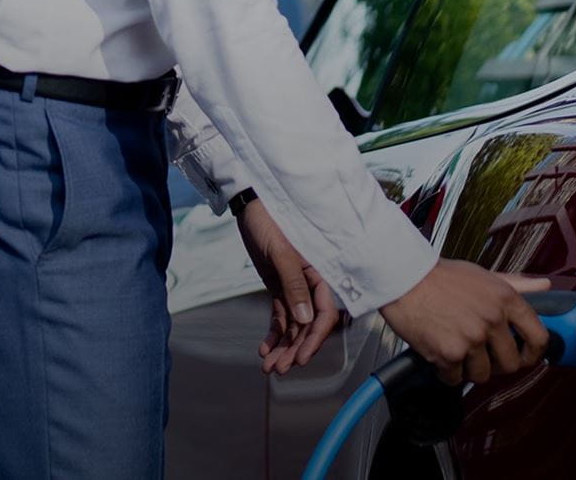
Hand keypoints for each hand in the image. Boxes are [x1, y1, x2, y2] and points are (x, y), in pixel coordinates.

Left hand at [236, 197, 341, 373]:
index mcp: (320, 274)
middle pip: (307, 325)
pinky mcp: (279, 287)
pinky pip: (280, 315)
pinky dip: (274, 333)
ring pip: (293, 324)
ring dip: (282, 346)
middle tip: (278, 369)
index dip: (313, 339)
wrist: (252, 207)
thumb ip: (294, 286)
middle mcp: (310, 284)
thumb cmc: (269, 222)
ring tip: (268, 366)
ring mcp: (294, 287)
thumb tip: (305, 319)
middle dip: (294, 349)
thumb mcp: (281, 253)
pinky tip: (265, 348)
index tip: (299, 359)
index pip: (324, 314)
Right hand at [375, 261, 549, 384]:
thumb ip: (517, 284)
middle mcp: (493, 320)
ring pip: (483, 374)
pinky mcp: (449, 353)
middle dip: (497, 364)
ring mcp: (472, 338)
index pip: (538, 336)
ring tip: (456, 351)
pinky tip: (439, 354)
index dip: (534, 353)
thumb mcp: (483, 275)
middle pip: (511, 363)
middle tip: (481, 356)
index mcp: (506, 299)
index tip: (525, 356)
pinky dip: (446, 372)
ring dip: (469, 369)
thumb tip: (544, 286)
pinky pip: (456, 378)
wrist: (403, 279)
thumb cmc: (440, 276)